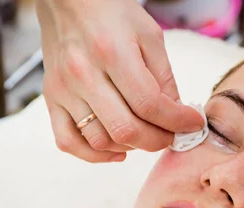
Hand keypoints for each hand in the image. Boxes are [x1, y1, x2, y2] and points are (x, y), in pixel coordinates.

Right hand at [36, 0, 203, 161]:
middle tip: (171, 135)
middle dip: (158, 140)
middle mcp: (83, 73)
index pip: (150, 105)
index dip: (177, 122)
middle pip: (126, 130)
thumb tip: (177, 116)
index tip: (192, 124)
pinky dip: (95, 155)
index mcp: (112, 53)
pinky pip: (68, 142)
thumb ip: (164, 79)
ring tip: (146, 134)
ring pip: (100, 141)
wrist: (67, 0)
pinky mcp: (51, 98)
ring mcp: (64, 89)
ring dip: (131, 147)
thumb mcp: (149, 36)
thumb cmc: (112, 13)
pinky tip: (117, 151)